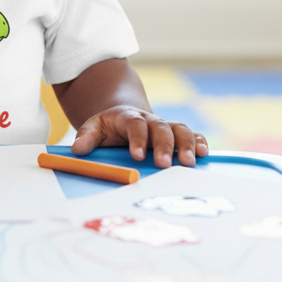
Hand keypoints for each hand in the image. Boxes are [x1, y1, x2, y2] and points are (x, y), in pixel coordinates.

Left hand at [69, 106, 208, 167]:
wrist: (125, 119)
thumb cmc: (108, 129)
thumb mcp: (93, 128)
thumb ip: (86, 137)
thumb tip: (77, 149)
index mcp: (128, 117)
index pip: (134, 124)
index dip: (137, 138)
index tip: (137, 156)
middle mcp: (149, 120)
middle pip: (160, 127)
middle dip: (164, 145)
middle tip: (164, 164)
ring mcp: (165, 126)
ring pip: (179, 129)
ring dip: (186, 145)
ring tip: (189, 163)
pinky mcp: (176, 135)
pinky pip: (192, 135)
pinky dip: (199, 142)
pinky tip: (204, 155)